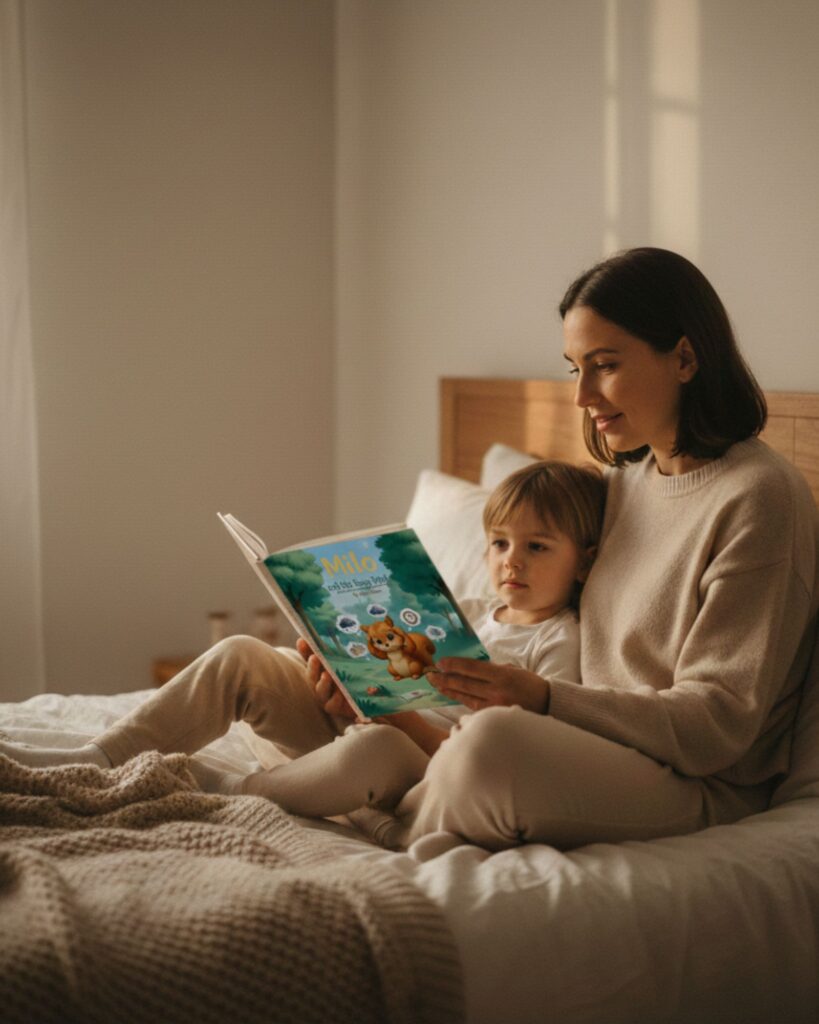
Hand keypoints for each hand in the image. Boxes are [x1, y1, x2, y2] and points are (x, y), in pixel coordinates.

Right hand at [295, 637, 355, 718]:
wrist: (371, 699)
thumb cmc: (358, 675)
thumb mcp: (352, 660)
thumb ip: (343, 648)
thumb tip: (341, 629)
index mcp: (323, 669)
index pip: (310, 657)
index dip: (305, 650)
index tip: (302, 640)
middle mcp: (322, 682)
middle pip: (312, 675)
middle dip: (312, 666)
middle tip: (315, 658)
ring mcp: (328, 696)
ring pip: (320, 691)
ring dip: (322, 683)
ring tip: (326, 675)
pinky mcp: (337, 708)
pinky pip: (333, 706)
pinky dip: (335, 700)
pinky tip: (339, 694)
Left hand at [428, 658, 549, 713]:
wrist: (548, 705)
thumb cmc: (530, 685)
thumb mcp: (513, 670)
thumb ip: (493, 669)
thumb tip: (471, 667)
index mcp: (502, 676)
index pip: (472, 668)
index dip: (455, 665)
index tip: (441, 663)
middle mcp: (497, 692)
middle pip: (465, 684)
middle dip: (446, 679)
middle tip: (431, 675)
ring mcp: (495, 707)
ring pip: (466, 698)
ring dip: (449, 691)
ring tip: (436, 685)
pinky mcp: (494, 718)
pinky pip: (474, 708)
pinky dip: (462, 701)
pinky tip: (452, 697)